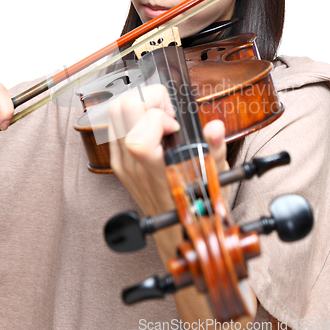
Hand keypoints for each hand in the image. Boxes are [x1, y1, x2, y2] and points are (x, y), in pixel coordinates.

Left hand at [108, 84, 228, 215]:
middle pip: (122, 108)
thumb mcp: (215, 175)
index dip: (160, 118)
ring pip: (114, 112)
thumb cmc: (196, 205)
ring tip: (160, 117)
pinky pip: (114, 124)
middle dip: (149, 98)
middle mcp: (133, 164)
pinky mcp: (117, 161)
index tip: (177, 124)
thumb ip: (214, 149)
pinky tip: (150, 126)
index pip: (139, 135)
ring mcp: (121, 162)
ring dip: (139, 104)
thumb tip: (214, 128)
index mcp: (157, 170)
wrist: (174, 231)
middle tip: (168, 112)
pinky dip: (131, 115)